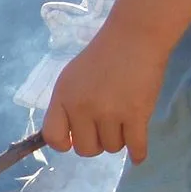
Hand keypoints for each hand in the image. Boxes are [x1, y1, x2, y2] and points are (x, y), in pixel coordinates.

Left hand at [42, 19, 168, 163]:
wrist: (134, 37)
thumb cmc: (102, 56)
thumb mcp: (71, 78)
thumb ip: (66, 106)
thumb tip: (66, 139)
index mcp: (64, 98)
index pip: (53, 137)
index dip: (64, 143)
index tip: (74, 138)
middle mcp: (83, 108)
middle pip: (86, 149)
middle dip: (96, 142)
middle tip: (104, 127)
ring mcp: (110, 113)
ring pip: (112, 148)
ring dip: (118, 139)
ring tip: (123, 121)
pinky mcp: (136, 115)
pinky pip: (135, 147)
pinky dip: (137, 153)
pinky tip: (137, 154)